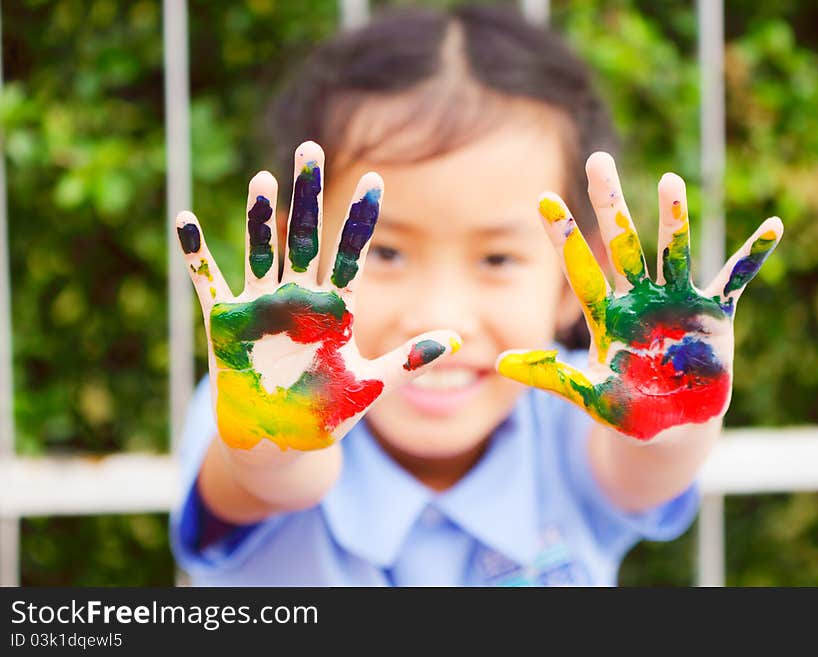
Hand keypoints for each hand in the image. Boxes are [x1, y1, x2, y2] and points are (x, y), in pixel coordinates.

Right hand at [176, 141, 459, 451]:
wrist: (280, 442)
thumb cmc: (326, 415)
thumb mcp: (371, 386)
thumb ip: (408, 361)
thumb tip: (458, 342)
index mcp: (335, 311)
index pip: (352, 255)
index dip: (361, 219)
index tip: (376, 179)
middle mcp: (299, 300)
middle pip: (306, 238)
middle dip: (309, 195)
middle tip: (310, 149)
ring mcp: (261, 308)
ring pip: (262, 252)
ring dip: (260, 219)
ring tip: (263, 179)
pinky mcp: (225, 324)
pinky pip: (207, 282)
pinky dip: (196, 255)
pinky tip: (185, 221)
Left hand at [496, 152, 781, 440]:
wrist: (670, 426)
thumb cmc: (625, 407)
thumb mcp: (587, 394)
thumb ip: (549, 377)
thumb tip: (499, 365)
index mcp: (607, 315)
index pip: (580, 269)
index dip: (564, 237)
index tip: (542, 200)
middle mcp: (640, 299)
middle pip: (622, 244)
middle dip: (610, 205)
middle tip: (597, 161)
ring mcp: (677, 302)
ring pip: (673, 252)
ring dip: (674, 219)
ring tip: (668, 181)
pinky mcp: (713, 315)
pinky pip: (735, 280)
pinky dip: (753, 257)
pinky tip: (772, 227)